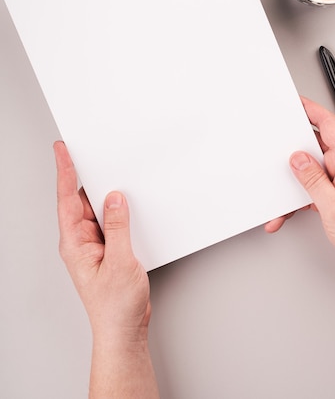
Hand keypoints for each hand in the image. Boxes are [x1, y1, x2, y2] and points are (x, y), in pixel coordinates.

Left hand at [54, 141, 150, 343]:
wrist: (123, 330)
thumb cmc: (115, 306)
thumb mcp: (120, 261)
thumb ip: (118, 227)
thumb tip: (116, 198)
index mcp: (74, 243)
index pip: (67, 199)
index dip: (65, 171)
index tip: (62, 150)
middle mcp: (81, 241)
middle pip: (81, 200)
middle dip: (86, 175)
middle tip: (89, 150)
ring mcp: (94, 245)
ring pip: (97, 209)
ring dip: (105, 193)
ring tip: (112, 172)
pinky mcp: (108, 248)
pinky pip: (110, 221)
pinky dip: (117, 209)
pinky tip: (126, 202)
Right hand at [266, 97, 334, 270]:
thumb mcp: (334, 207)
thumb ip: (313, 180)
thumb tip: (297, 159)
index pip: (328, 125)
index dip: (310, 109)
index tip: (294, 102)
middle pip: (314, 145)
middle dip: (292, 149)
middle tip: (275, 150)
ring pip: (309, 169)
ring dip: (294, 183)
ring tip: (282, 195)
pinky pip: (312, 186)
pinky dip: (298, 197)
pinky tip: (288, 211)